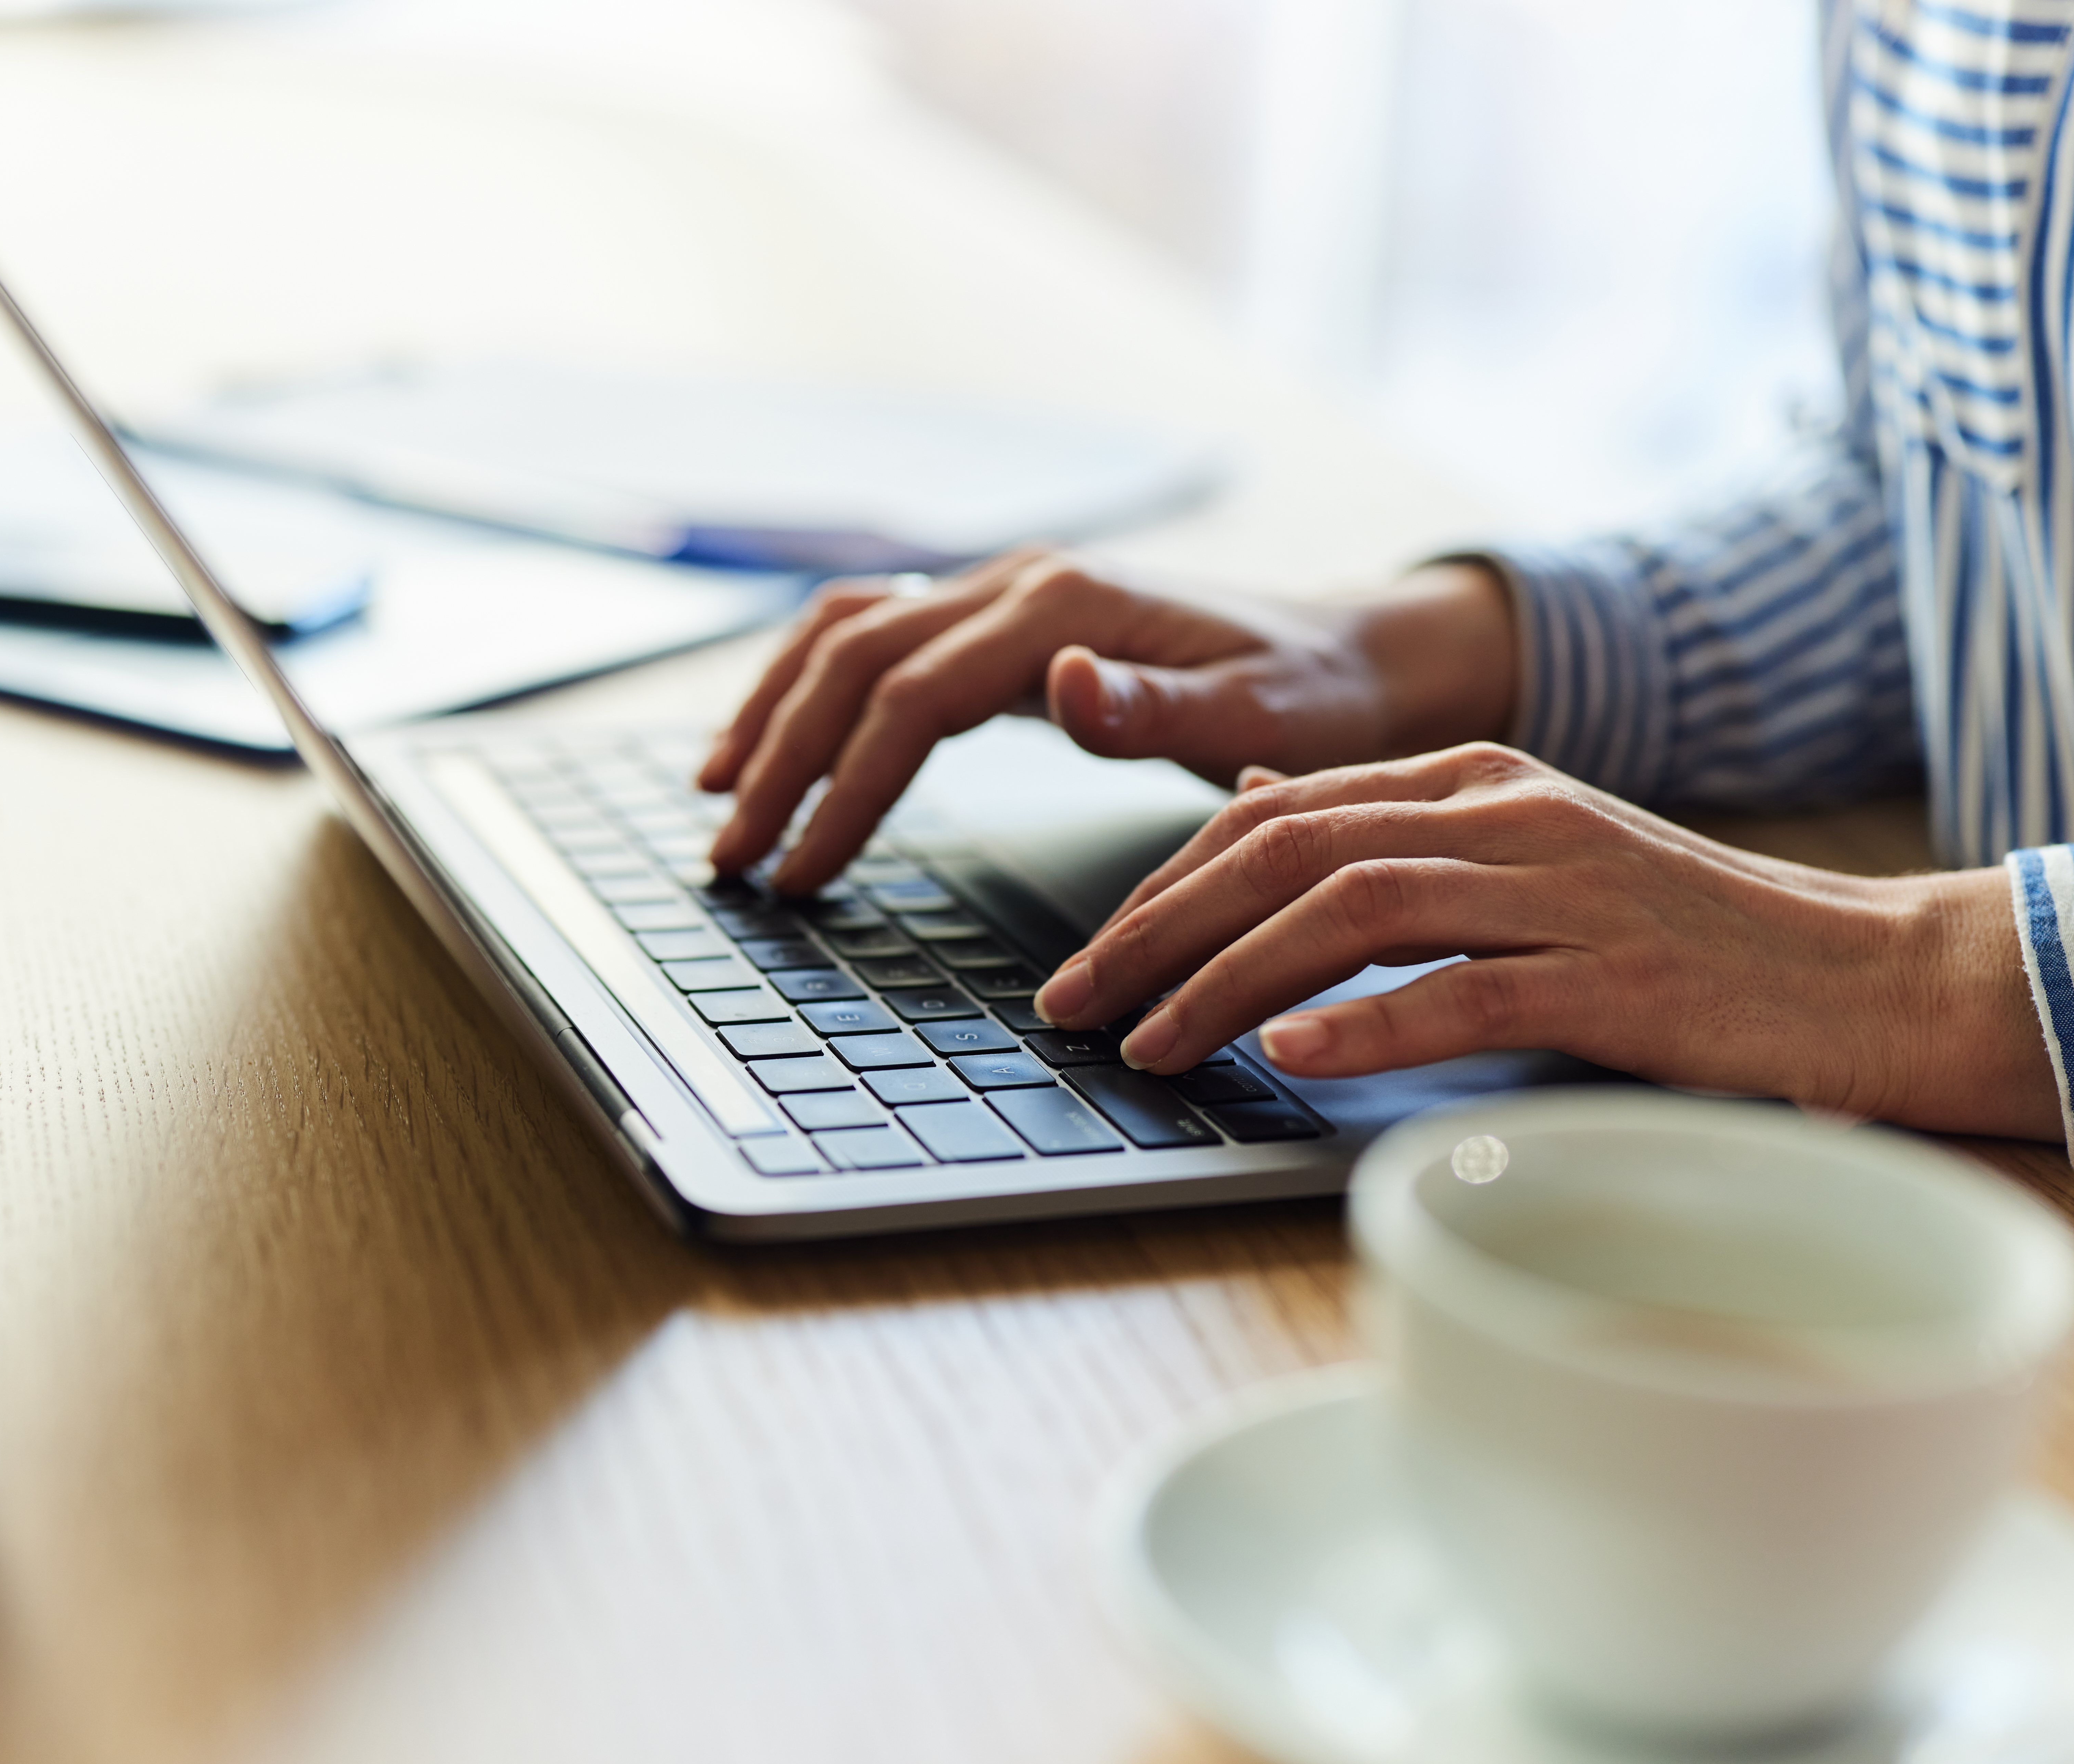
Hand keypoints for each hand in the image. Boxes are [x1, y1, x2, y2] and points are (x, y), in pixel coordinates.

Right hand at [698, 550, 1514, 894]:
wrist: (1351, 649)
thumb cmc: (1312, 694)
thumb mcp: (1264, 714)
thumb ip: (1160, 706)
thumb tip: (1061, 683)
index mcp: (1066, 606)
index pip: (911, 696)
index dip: (843, 786)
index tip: (802, 872)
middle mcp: (1018, 581)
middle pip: (853, 659)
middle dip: (781, 759)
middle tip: (735, 858)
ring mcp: (1002, 591)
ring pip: (845, 634)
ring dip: (774, 712)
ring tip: (722, 800)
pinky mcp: (1000, 618)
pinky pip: (875, 635)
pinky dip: (811, 685)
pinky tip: (779, 743)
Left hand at [1030, 744, 2062, 1140]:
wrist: (1855, 972)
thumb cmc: (1675, 935)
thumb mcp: (1516, 854)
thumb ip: (1388, 831)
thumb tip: (1255, 804)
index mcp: (1476, 779)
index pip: (1274, 814)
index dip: (1164, 886)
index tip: (1092, 958)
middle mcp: (1505, 814)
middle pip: (1285, 852)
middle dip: (1159, 930)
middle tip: (1075, 1003)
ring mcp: (1560, 890)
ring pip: (1351, 912)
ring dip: (1230, 981)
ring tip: (1149, 1044)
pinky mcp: (1610, 974)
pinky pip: (1463, 991)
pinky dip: (1366, 1023)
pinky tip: (1288, 1055)